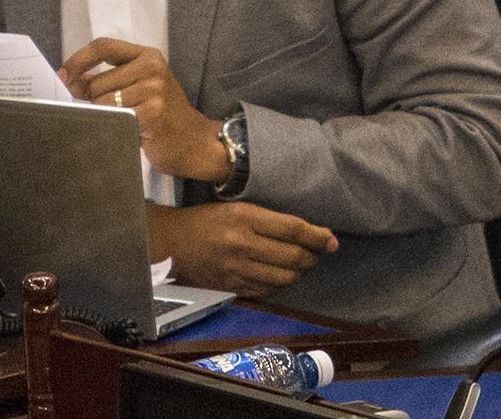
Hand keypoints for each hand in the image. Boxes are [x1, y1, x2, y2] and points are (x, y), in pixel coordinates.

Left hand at [60, 37, 226, 182]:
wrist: (196, 142)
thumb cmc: (163, 114)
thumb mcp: (141, 85)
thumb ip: (110, 77)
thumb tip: (70, 79)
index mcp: (147, 55)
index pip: (103, 46)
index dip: (78, 60)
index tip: (62, 75)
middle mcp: (152, 67)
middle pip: (97, 81)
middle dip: (92, 100)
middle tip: (108, 113)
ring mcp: (154, 90)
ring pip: (102, 102)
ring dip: (105, 116)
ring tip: (125, 122)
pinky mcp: (153, 113)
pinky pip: (115, 118)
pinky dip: (117, 128)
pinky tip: (133, 132)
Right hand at [146, 202, 338, 297]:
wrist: (169, 243)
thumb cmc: (204, 220)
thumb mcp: (234, 208)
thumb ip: (267, 220)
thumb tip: (305, 232)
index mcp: (243, 217)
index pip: (292, 229)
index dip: (317, 236)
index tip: (331, 240)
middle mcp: (242, 244)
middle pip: (293, 256)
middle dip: (311, 256)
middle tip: (314, 252)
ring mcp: (237, 269)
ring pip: (285, 278)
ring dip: (298, 272)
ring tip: (297, 264)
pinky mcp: (233, 287)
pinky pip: (268, 292)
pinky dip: (280, 285)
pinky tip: (278, 276)